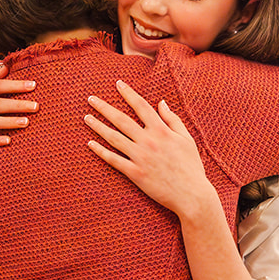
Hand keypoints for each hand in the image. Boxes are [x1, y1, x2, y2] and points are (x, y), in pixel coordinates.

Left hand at [84, 80, 217, 219]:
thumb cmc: (191, 166)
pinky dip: (101, 152)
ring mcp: (140, 157)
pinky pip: (114, 160)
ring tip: (86, 117)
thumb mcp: (187, 139)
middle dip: (105, 107)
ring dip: (98, 126)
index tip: (118, 84)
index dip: (128, 93)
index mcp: (162, 131)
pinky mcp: (135, 173)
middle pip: (121, 120)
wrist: (191, 195)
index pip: (141, 106)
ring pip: (114, 138)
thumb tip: (161, 102)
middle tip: (91, 99)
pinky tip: (90, 144)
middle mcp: (148, 141)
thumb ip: (172, 119)